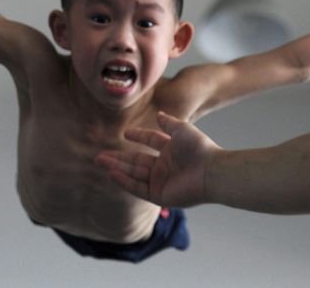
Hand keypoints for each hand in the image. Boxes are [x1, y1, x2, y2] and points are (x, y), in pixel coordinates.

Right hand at [95, 111, 220, 207]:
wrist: (210, 171)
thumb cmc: (199, 148)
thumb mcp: (182, 130)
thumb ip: (169, 123)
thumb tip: (159, 114)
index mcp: (171, 150)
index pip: (150, 142)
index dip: (138, 137)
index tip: (125, 134)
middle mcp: (164, 166)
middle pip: (136, 162)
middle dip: (118, 158)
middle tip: (99, 155)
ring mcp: (161, 181)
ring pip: (134, 174)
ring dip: (117, 168)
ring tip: (100, 162)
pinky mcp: (159, 195)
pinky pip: (138, 188)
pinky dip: (125, 181)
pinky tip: (112, 173)